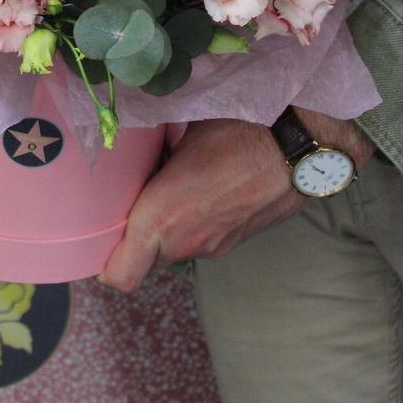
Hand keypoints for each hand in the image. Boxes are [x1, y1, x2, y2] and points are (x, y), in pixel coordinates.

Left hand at [99, 111, 376, 293]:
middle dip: (136, 231)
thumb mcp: (180, 129)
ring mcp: (214, 245)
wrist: (299, 144)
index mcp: (160, 218)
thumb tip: (129, 134)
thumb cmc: (234, 129)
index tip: (103, 227)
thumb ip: (150, 150)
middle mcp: (185, 242)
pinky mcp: (236, 240)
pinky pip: (202, 237)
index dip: (105, 260)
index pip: (120, 274)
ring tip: (169, 181)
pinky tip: (203, 183)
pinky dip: (196, 219)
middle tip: (133, 192)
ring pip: (175, 246)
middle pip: (145, 256)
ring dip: (168, 224)